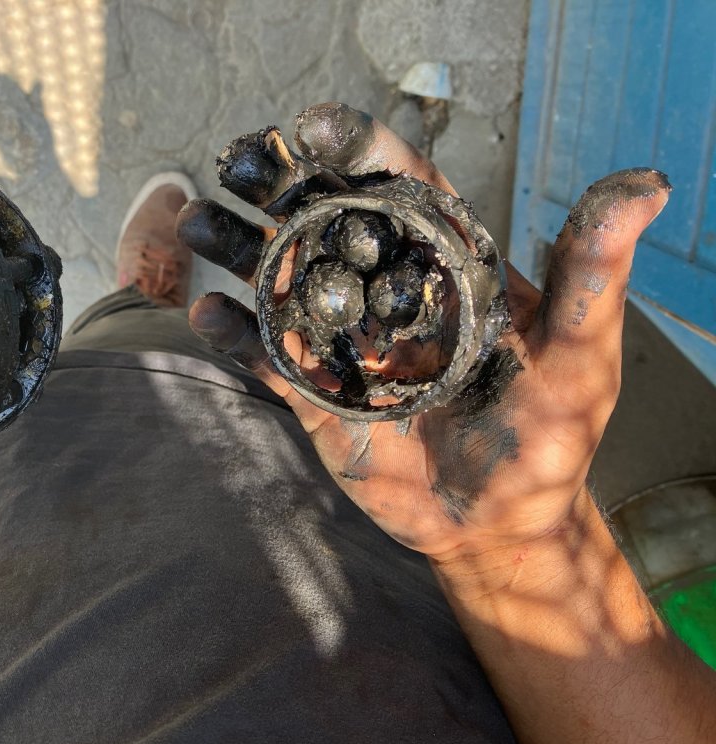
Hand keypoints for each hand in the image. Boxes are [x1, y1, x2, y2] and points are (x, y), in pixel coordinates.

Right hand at [177, 102, 669, 561]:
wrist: (498, 519)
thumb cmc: (548, 434)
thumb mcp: (579, 351)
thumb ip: (591, 273)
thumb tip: (644, 185)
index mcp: (445, 263)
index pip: (400, 189)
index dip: (359, 151)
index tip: (315, 126)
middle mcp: (386, 291)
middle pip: (324, 223)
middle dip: (278, 189)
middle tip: (236, 161)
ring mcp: (345, 341)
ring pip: (282, 281)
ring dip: (238, 249)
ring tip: (197, 218)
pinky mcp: (315, 393)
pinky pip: (266, 357)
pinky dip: (234, 335)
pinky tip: (203, 311)